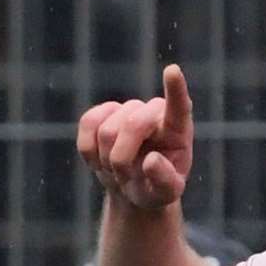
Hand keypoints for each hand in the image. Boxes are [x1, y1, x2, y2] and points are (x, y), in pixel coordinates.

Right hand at [76, 64, 193, 209]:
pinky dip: (90, 150)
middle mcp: (154, 112)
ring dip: (107, 159)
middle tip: (125, 178)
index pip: (178, 106)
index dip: (175, 89)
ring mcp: (127, 110)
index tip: (173, 71)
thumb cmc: (155, 189)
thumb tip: (152, 160)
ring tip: (118, 171)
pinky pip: (87, 124)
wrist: (133, 187)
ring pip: (106, 129)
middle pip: (131, 123)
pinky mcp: (101, 113)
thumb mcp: (167, 194)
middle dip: (123, 157)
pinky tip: (101, 159)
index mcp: (178, 130)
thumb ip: (164, 181)